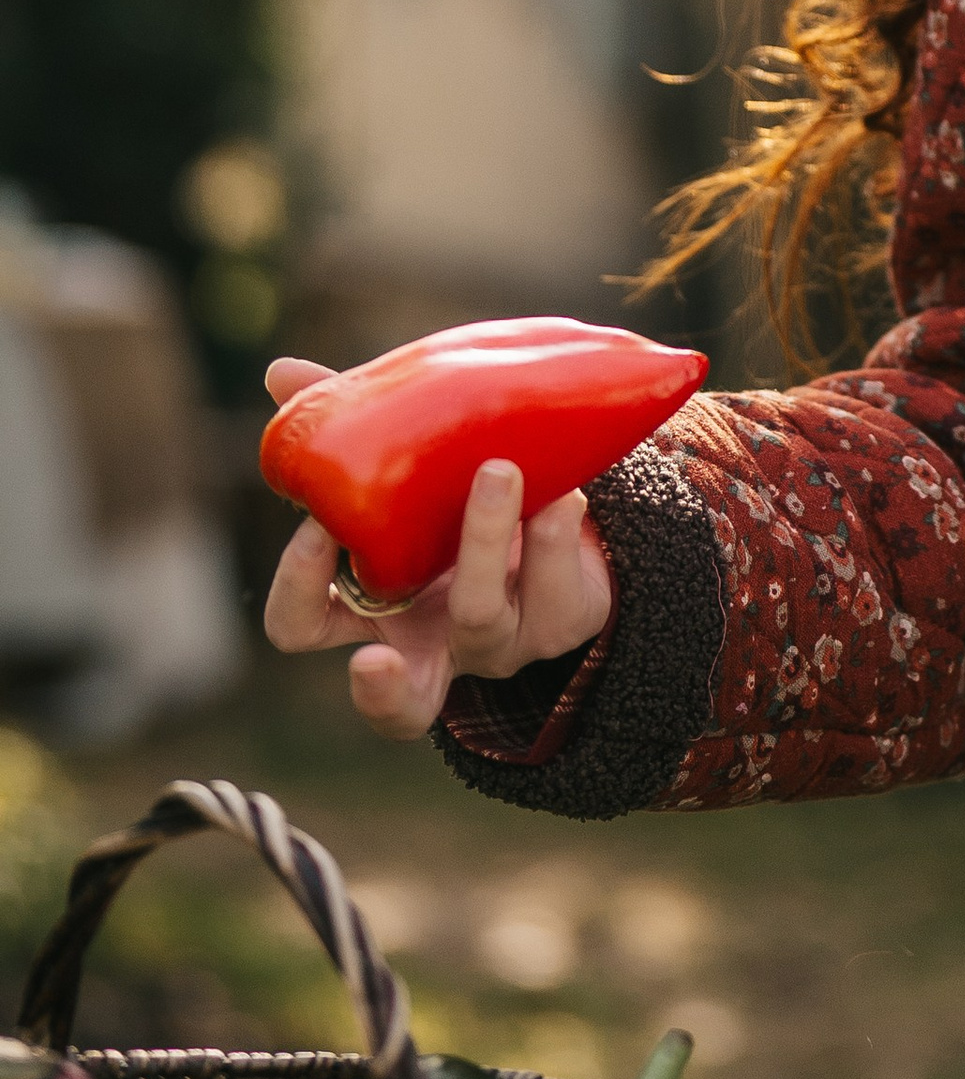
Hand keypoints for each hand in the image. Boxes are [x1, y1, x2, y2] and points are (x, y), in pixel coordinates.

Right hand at [261, 355, 613, 742]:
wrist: (569, 517)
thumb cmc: (460, 503)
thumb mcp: (405, 474)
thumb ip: (347, 427)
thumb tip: (280, 373)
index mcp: (372, 610)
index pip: (301, 630)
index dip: (299, 594)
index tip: (316, 531)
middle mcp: (432, 644)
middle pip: (400, 704)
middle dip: (384, 683)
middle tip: (382, 615)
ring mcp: (498, 641)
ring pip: (482, 615)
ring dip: (484, 539)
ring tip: (499, 469)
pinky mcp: (563, 621)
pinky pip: (559, 590)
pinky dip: (557, 535)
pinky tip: (565, 492)